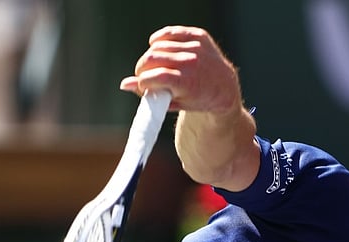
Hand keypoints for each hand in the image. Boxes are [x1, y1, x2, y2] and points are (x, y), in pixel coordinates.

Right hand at [119, 26, 242, 113]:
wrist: (224, 88)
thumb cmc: (197, 98)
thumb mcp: (174, 102)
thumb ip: (149, 94)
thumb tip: (125, 84)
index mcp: (187, 83)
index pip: (153, 76)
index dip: (142, 80)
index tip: (143, 83)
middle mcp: (192, 63)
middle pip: (152, 58)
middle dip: (142, 67)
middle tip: (144, 73)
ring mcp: (196, 48)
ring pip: (158, 45)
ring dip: (151, 55)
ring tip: (155, 64)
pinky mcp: (198, 36)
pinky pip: (169, 32)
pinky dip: (160, 40)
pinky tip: (159, 48)